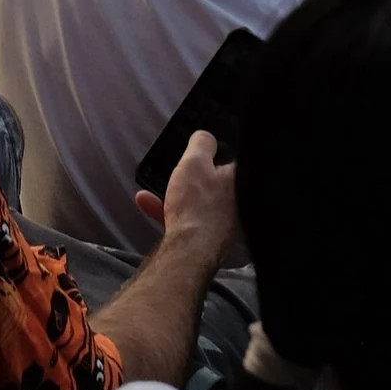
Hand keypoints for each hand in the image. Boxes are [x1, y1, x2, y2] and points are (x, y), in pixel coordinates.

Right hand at [133, 128, 239, 270]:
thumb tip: (206, 137)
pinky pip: (192, 222)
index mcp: (242, 181)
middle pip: (215, 184)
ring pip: (200, 204)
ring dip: (175, 196)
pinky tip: (149, 206)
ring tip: (149, 194)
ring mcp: (228, 225)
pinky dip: (172, 214)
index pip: (235, 161)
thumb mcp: (193, 162)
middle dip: (189, 179)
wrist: (191, 252)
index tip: (200, 156)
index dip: (217, 156)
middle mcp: (240, 204)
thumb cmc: (196, 203)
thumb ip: (201, 143)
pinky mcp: (212, 241)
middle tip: (175, 176)